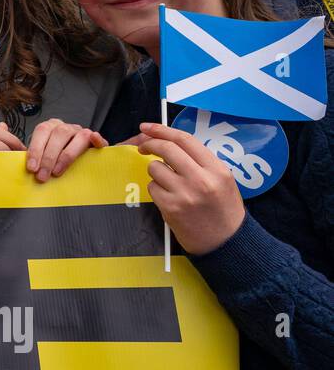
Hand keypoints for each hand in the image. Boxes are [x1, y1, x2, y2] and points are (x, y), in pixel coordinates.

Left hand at [24, 118, 106, 181]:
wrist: (73, 160)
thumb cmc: (53, 160)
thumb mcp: (41, 157)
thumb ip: (35, 160)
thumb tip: (27, 170)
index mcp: (50, 127)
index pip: (42, 130)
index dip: (36, 149)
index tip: (31, 168)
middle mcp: (66, 128)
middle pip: (59, 134)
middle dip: (49, 157)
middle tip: (42, 176)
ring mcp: (82, 132)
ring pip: (79, 136)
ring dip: (67, 156)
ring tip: (57, 172)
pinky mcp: (96, 141)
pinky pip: (98, 139)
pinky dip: (97, 140)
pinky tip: (94, 140)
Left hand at [137, 121, 246, 254]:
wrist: (227, 242)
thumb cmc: (224, 209)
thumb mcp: (222, 179)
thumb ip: (200, 161)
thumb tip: (169, 141)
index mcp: (217, 169)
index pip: (185, 139)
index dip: (162, 129)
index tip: (148, 127)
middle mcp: (201, 178)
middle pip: (166, 149)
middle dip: (149, 143)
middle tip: (143, 146)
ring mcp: (184, 193)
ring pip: (155, 168)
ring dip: (155, 171)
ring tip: (167, 182)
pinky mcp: (170, 208)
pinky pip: (152, 188)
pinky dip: (156, 189)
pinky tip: (167, 197)